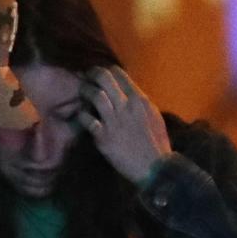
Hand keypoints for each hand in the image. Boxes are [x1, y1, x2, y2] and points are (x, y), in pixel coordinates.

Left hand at [75, 66, 170, 183]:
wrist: (154, 167)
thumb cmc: (156, 143)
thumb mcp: (153, 116)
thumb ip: (140, 104)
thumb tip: (129, 94)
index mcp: (139, 99)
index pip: (120, 74)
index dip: (107, 70)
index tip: (100, 72)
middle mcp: (126, 105)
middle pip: (104, 78)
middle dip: (93, 74)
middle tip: (85, 76)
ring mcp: (114, 120)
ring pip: (95, 95)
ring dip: (85, 91)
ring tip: (81, 92)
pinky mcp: (103, 136)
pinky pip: (87, 120)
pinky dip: (81, 115)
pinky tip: (79, 115)